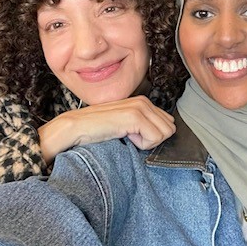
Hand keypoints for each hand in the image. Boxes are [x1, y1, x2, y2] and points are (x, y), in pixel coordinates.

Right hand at [38, 95, 175, 164]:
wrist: (76, 128)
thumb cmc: (98, 130)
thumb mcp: (125, 124)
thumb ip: (143, 125)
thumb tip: (163, 133)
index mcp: (143, 102)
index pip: (168, 123)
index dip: (154, 136)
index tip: (135, 135)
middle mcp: (144, 101)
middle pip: (170, 129)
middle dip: (153, 139)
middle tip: (132, 137)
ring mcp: (140, 107)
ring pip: (165, 134)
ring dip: (147, 142)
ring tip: (127, 136)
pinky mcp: (135, 117)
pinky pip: (154, 139)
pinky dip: (141, 144)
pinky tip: (124, 136)